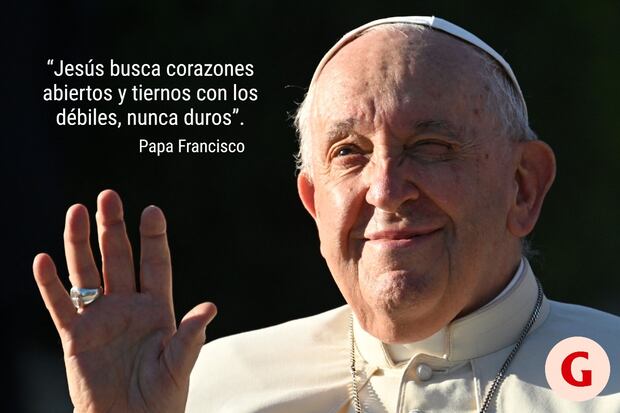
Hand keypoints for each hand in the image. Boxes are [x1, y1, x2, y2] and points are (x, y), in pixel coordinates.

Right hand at [33, 190, 216, 412]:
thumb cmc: (161, 397)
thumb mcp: (179, 365)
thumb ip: (190, 337)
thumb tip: (210, 307)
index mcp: (157, 308)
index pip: (156, 264)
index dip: (153, 238)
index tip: (152, 211)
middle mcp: (127, 305)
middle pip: (118, 258)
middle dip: (113, 228)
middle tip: (109, 196)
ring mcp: (99, 318)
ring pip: (87, 273)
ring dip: (80, 243)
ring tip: (77, 210)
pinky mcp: (75, 336)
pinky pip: (60, 305)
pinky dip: (50, 284)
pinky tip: (44, 260)